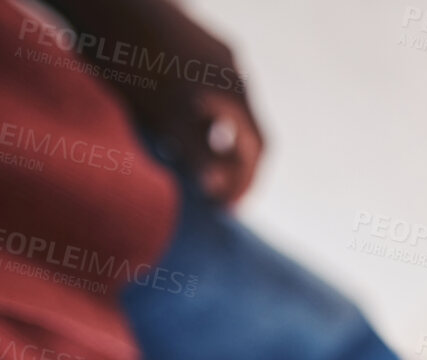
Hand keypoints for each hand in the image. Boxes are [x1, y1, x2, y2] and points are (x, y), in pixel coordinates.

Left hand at [95, 3, 264, 202]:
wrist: (108, 0)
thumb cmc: (133, 59)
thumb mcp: (165, 116)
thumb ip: (197, 154)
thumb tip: (219, 190)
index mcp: (234, 93)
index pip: (256, 149)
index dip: (245, 182)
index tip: (226, 209)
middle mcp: (232, 70)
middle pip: (243, 128)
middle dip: (229, 163)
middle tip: (211, 191)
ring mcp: (213, 50)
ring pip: (222, 105)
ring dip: (211, 136)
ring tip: (185, 158)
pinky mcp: (190, 38)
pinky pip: (204, 86)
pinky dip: (197, 112)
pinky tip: (170, 117)